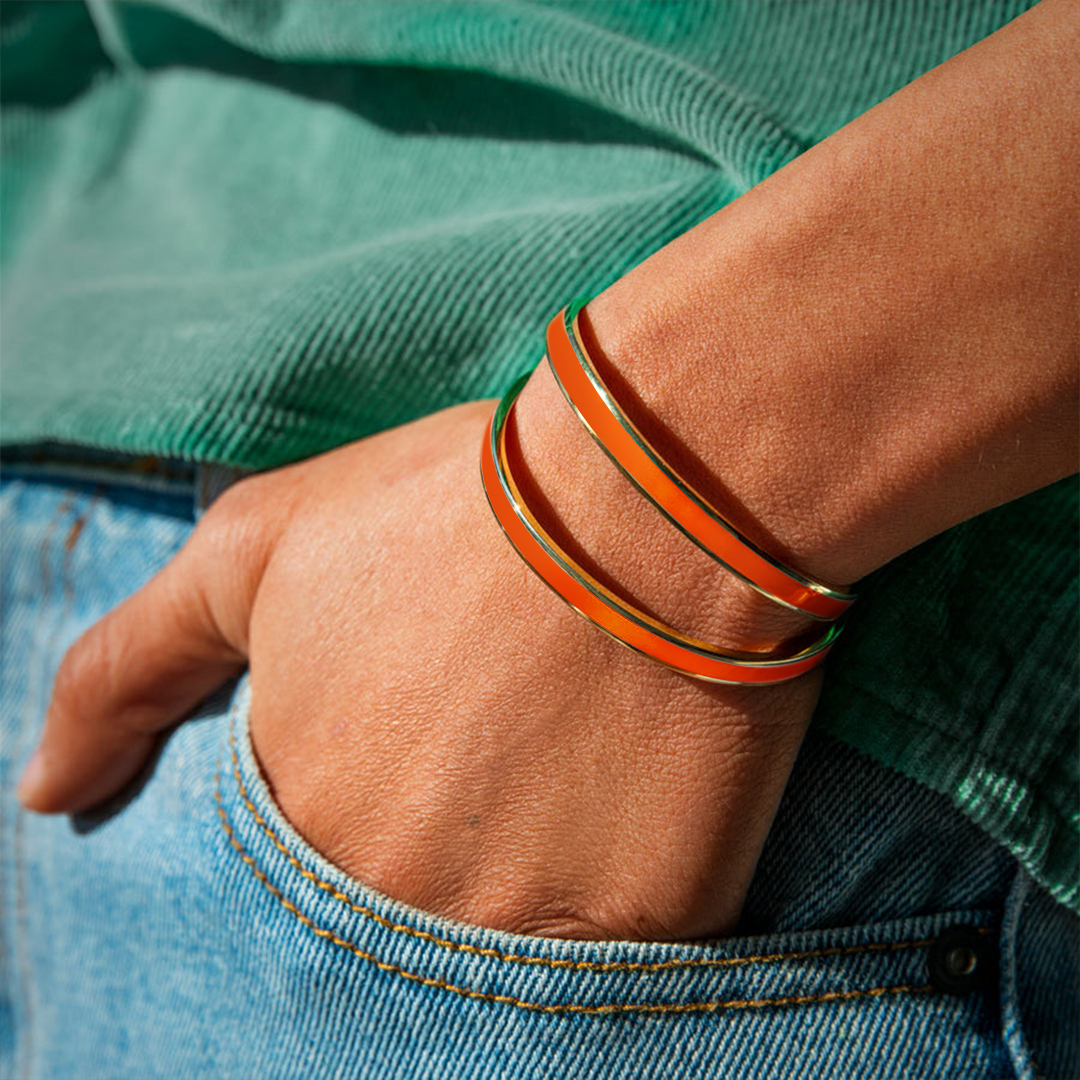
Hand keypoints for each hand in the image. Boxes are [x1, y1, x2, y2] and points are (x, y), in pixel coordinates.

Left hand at [17, 387, 822, 941]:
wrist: (647, 500)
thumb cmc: (449, 507)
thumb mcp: (254, 552)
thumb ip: (129, 672)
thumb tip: (44, 792)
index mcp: (292, 821)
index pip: (285, 875)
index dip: (353, 795)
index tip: (408, 741)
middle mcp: (387, 903)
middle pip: (390, 914)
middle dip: (429, 833)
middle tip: (490, 739)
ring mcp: (516, 930)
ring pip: (492, 941)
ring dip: (514, 862)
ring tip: (555, 753)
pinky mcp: (641, 929)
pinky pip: (601, 949)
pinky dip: (605, 882)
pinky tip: (620, 791)